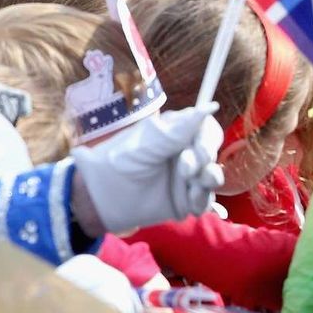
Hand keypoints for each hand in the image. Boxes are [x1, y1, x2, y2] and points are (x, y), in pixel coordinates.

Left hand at [71, 106, 224, 235]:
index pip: (206, 129)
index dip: (208, 140)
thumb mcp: (146, 146)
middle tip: (185, 172)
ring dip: (207, 182)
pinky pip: (205, 200)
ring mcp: (187, 177)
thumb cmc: (118, 163)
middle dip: (204, 162)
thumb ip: (178, 130)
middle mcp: (185, 152)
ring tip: (192, 191)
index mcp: (176, 132)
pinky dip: (201, 202)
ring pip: (213, 176)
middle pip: (212, 152)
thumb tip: (210, 107)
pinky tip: (188, 206)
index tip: (202, 153)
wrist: (100, 200)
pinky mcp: (186, 199)